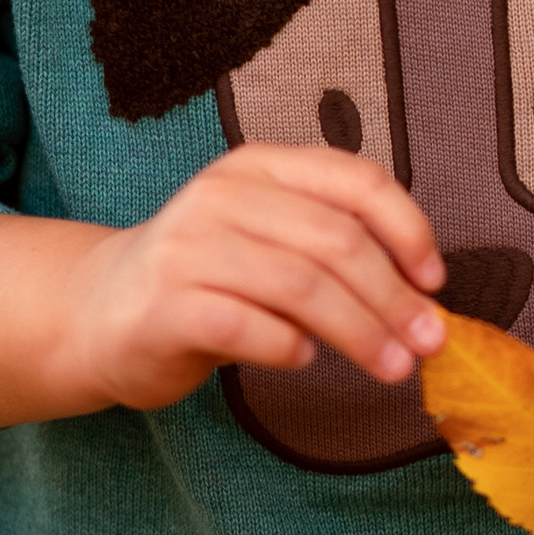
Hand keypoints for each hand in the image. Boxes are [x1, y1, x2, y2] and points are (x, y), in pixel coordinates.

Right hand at [51, 144, 449, 411]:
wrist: (97, 312)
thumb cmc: (203, 279)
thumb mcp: (265, 238)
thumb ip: (329, 247)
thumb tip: (420, 296)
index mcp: (258, 166)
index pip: (354, 180)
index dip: (408, 229)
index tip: (436, 280)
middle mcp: (222, 196)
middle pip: (336, 241)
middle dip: (394, 297)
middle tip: (428, 341)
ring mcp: (188, 248)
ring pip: (301, 285)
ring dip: (360, 332)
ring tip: (393, 368)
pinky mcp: (164, 306)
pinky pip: (247, 327)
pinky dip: (290, 348)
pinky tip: (305, 361)